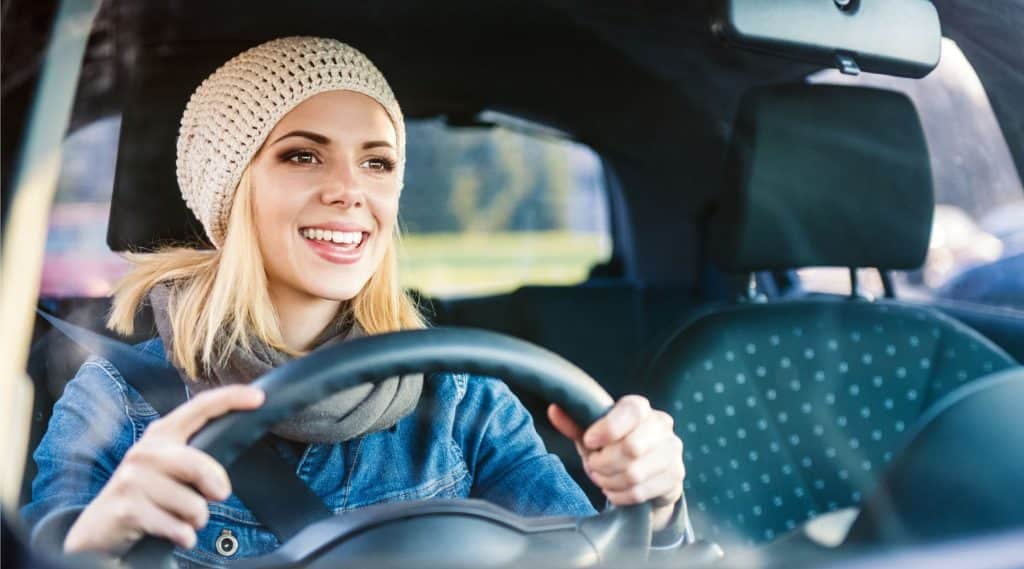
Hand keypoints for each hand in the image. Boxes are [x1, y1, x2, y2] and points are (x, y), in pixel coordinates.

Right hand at [64, 385, 264, 555]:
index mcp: (162, 434)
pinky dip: (183, 536)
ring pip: (194, 506)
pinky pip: (178, 528)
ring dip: (196, 519)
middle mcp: (146, 451)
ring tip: (179, 516)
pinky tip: (173, 532)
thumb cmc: (147, 494)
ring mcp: (133, 479)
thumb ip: (198, 458)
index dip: (230, 398)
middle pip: (201, 466)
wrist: (100, 528)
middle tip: (215, 497)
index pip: (200, 407)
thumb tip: (227, 475)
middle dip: (216, 488)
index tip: (259, 398)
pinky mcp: (128, 509)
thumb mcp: (169, 467)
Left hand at [548, 395, 684, 530]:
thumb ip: (575, 424)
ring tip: (602, 477)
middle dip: (604, 462)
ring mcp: (672, 451)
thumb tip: (554, 410)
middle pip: (632, 447)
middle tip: (594, 465)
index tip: (590, 442)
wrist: (645, 474)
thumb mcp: (593, 436)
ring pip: (634, 473)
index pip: (631, 411)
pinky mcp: (676, 476)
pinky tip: (614, 489)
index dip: (608, 428)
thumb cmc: (615, 448)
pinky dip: (620, 495)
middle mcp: (661, 425)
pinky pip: (640, 492)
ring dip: (609, 480)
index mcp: (640, 408)